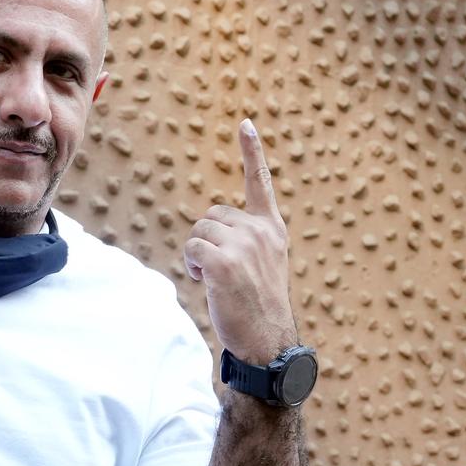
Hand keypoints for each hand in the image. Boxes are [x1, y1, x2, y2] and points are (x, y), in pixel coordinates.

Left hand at [184, 119, 296, 364]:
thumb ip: (245, 241)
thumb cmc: (258, 307)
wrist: (268, 340)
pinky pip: (192, 248)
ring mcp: (244, 244)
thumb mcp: (262, 265)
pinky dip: (193, 266)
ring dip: (198, 255)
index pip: (260, 183)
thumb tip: (211, 231)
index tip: (245, 124)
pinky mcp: (224, 261)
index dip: (252, 153)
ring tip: (217, 280)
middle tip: (221, 272)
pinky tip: (209, 284)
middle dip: (207, 240)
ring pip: (199, 231)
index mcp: (272, 230)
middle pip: (211, 215)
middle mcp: (261, 231)